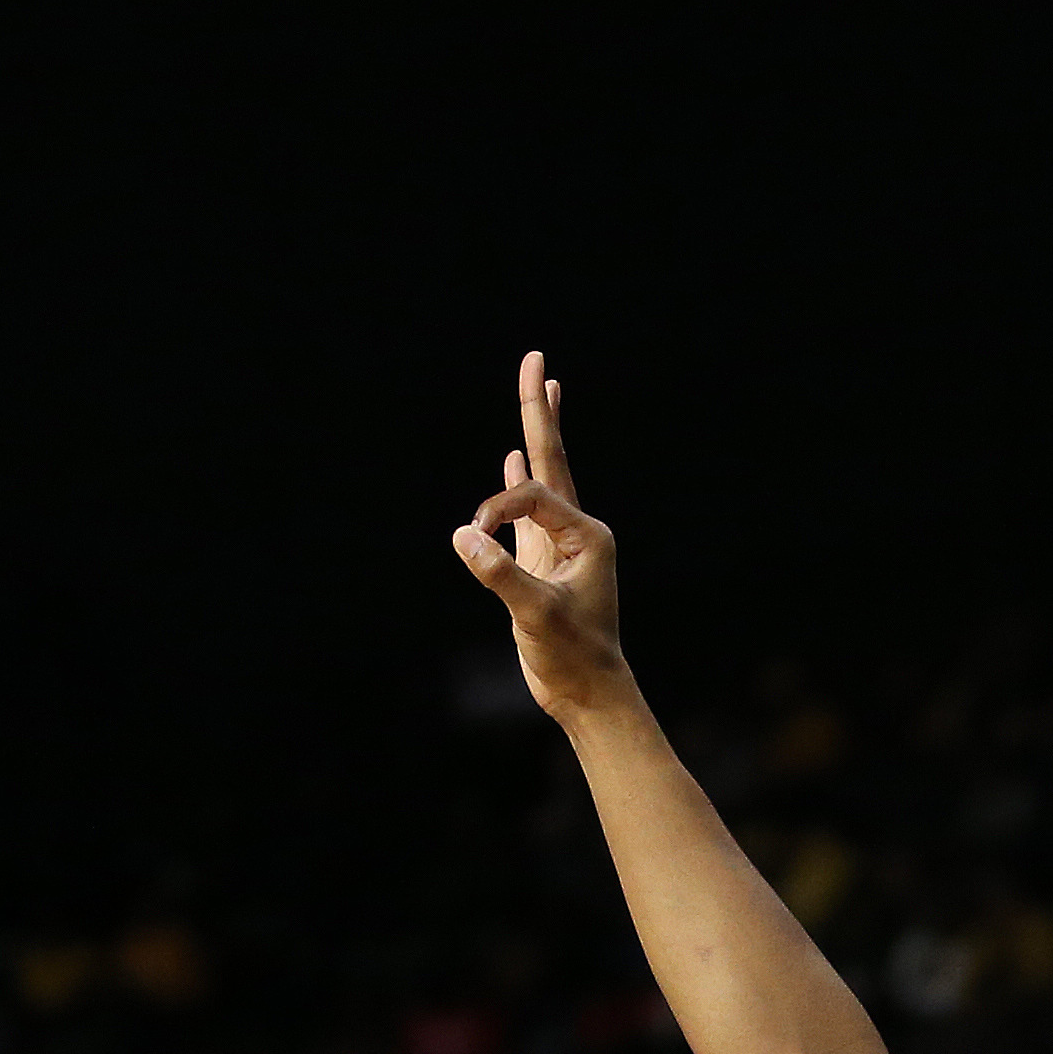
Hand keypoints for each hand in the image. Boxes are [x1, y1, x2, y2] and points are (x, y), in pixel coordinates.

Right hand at [447, 355, 632, 723]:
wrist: (586, 693)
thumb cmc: (572, 656)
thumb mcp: (537, 614)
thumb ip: (501, 574)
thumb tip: (464, 535)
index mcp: (588, 534)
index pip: (533, 495)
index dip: (497, 508)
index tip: (475, 537)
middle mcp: (578, 530)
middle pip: (552, 459)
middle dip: (540, 410)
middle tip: (537, 360)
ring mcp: (558, 544)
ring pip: (540, 481)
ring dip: (536, 436)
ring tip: (542, 393)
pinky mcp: (540, 563)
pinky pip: (525, 512)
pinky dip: (515, 484)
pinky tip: (512, 458)